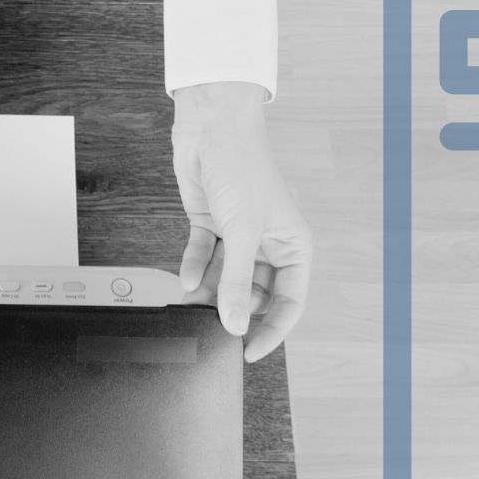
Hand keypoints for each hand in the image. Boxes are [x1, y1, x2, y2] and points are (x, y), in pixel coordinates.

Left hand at [172, 81, 310, 361]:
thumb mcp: (243, 232)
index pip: (289, 302)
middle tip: (213, 327)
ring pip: (224, 279)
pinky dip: (193, 268)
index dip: (271, 330)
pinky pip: (203, 258)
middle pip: (253, 293)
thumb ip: (236, 282)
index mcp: (293, 245)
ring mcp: (238, 235)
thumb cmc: (244, 166)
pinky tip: (185, 279)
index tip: (249, 351)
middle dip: (233, 309)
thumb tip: (234, 323)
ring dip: (209, 293)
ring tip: (192, 306)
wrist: (212, 127)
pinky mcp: (211, 224)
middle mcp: (268, 243)